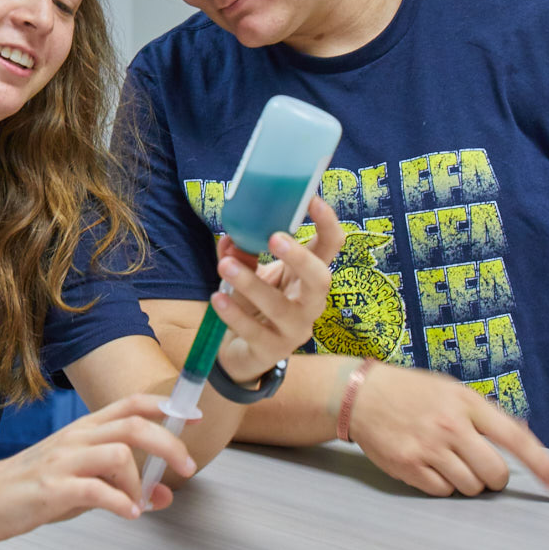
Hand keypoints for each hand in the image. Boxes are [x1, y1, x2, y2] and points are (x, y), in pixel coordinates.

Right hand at [0, 393, 196, 539]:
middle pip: (133, 425)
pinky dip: (120, 503)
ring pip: (118, 453)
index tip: (192, 417)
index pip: (131, 404)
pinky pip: (96, 489)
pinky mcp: (53, 488)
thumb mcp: (86, 479)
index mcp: (87, 428)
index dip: (165, 407)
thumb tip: (163, 494)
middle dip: (168, 444)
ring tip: (137, 503)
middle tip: (186, 468)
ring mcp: (65, 460)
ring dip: (139, 482)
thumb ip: (124, 482)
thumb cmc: (38, 484)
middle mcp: (78, 437)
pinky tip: (128, 514)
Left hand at [213, 196, 344, 381]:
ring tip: (225, 265)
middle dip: (299, 257)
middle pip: (320, 279)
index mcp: (309, 276)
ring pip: (280, 307)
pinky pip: (254, 331)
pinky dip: (234, 313)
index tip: (312, 198)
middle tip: (273, 237)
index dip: (328, 223)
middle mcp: (310, 302)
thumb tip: (231, 238)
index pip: (331, 246)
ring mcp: (295, 330)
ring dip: (251, 283)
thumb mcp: (252, 273)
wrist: (245, 351)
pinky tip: (217, 297)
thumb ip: (241, 253)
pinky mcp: (273, 351)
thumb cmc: (256, 302)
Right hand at [349, 363, 548, 496]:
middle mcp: (451, 426)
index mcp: (466, 403)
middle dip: (494, 479)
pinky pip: (442, 492)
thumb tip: (521, 432)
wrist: (361, 395)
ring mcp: (429, 448)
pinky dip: (442, 486)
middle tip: (482, 470)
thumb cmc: (409, 391)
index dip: (540, 464)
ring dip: (467, 482)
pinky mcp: (409, 466)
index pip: (515, 438)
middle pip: (494, 473)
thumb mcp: (450, 389)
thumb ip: (483, 412)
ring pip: (470, 487)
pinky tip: (430, 467)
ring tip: (449, 463)